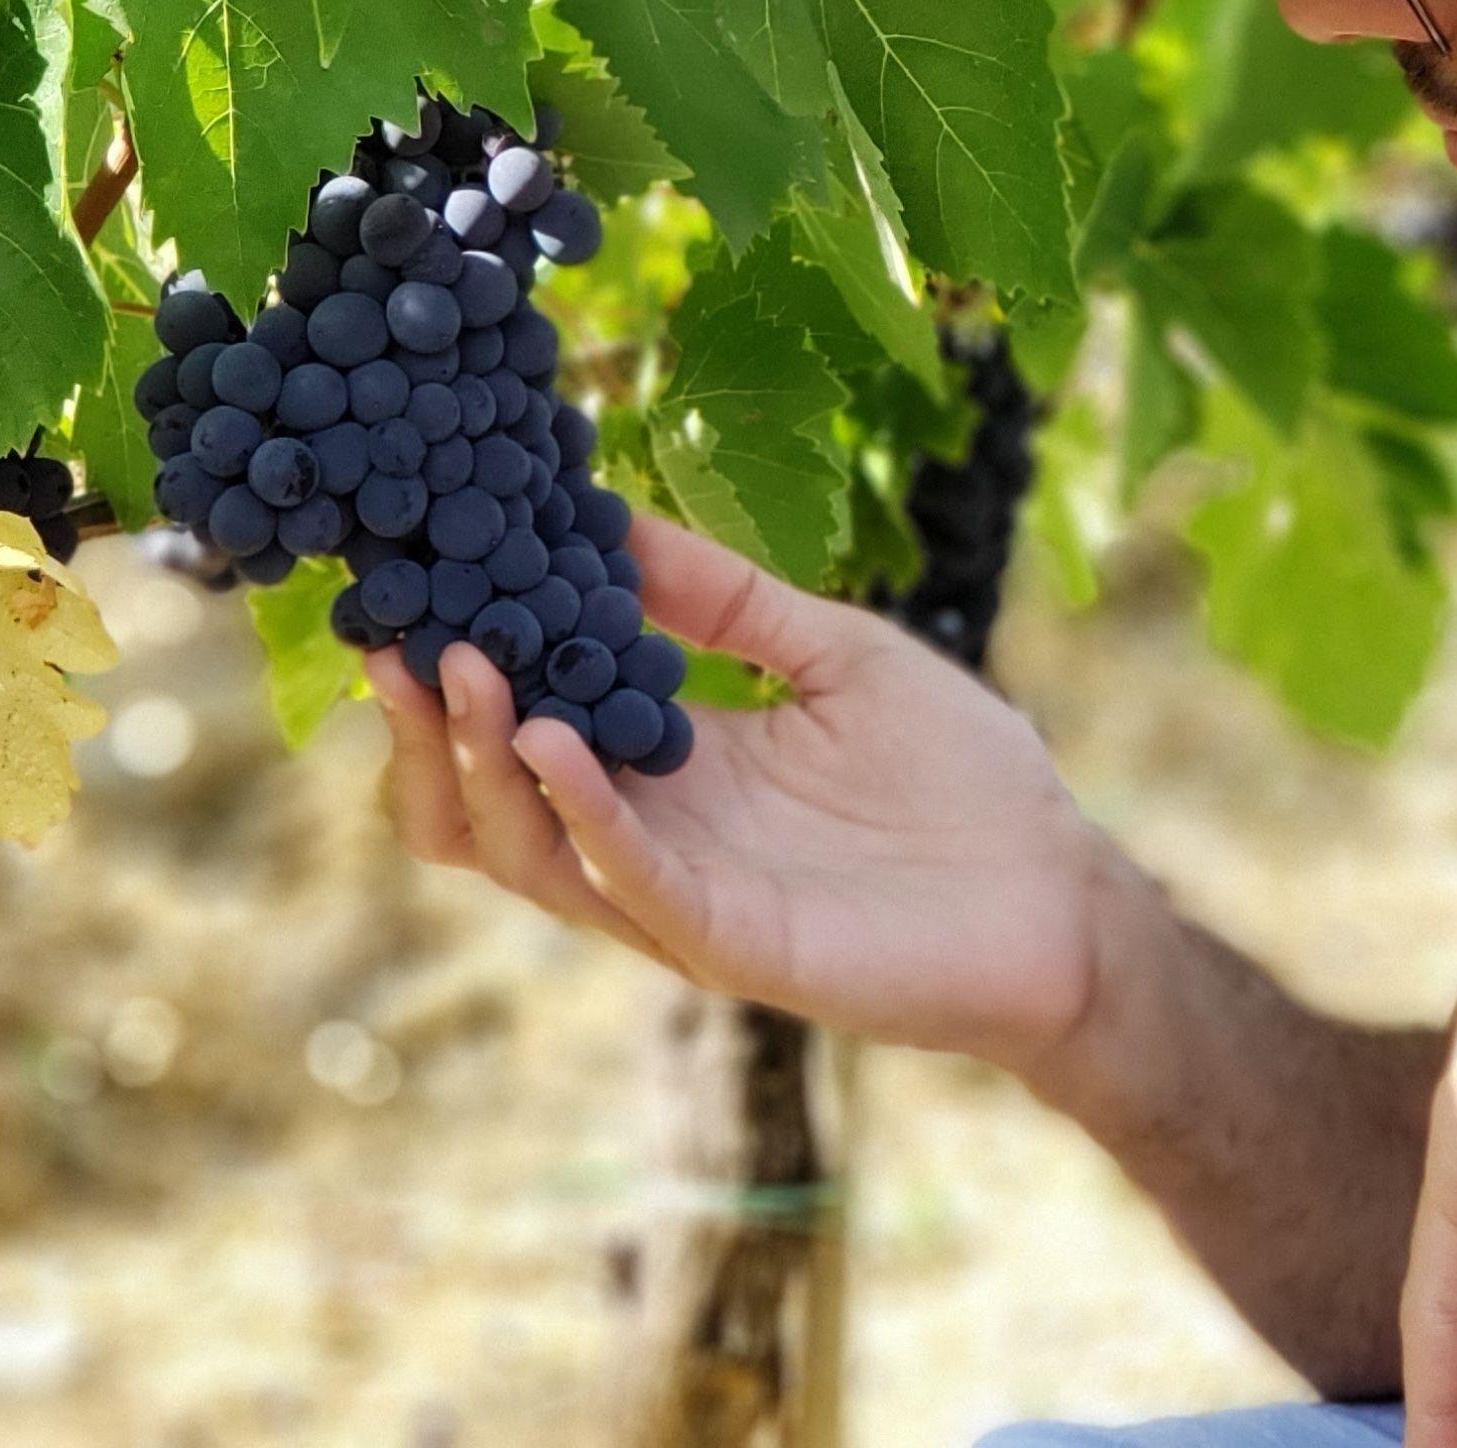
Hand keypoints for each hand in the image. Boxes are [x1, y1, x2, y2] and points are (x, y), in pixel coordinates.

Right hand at [366, 513, 1108, 1070]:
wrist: (1060, 893)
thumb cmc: (962, 776)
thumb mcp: (834, 650)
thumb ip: (729, 598)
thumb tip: (616, 517)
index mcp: (670, 767)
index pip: (528, 721)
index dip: (466, 661)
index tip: (423, 575)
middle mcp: (652, 837)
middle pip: (486, 801)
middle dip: (428, 724)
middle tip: (396, 631)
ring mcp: (682, 897)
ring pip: (527, 849)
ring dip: (480, 760)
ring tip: (460, 664)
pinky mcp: (730, 939)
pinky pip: (626, 879)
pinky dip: (578, 810)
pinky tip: (552, 735)